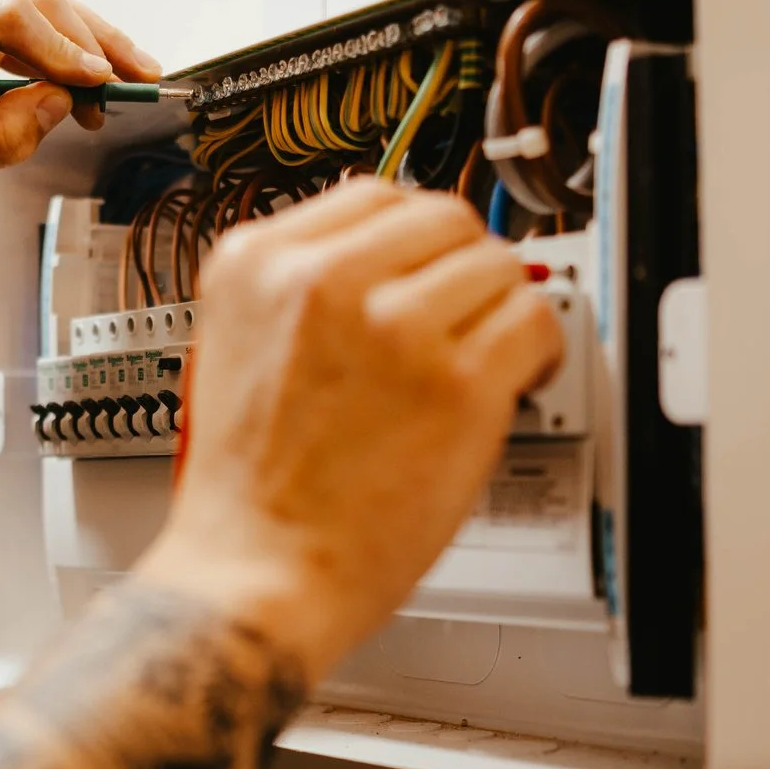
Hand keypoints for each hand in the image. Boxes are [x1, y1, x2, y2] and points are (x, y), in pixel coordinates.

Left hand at [0, 0, 160, 223]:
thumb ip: (4, 135)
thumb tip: (62, 100)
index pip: (10, 15)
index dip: (66, 47)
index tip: (102, 83)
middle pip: (34, 1)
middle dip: (92, 43)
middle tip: (134, 85)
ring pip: (38, 9)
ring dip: (85, 47)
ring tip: (122, 89)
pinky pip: (25, 26)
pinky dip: (62, 54)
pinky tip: (88, 86)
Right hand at [134, 178, 564, 679]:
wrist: (254, 574)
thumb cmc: (246, 491)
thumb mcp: (231, 347)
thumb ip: (302, 292)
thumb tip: (389, 262)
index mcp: (256, 263)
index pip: (372, 194)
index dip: (411, 238)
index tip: (427, 266)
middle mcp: (320, 279)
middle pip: (442, 217)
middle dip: (461, 266)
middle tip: (463, 314)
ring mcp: (392, 327)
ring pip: (495, 264)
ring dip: (501, 308)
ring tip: (485, 356)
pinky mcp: (457, 382)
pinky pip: (532, 322)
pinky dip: (538, 349)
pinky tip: (515, 380)